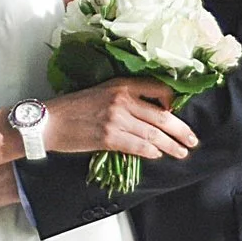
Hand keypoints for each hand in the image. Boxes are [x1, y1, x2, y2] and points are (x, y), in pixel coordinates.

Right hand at [43, 77, 197, 161]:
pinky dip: (151, 152)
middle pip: (162, 115)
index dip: (173, 102)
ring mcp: (116, 119)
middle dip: (180, 130)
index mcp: (122, 85)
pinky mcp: (109, 138)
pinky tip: (157, 155)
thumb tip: (149, 112)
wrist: (49, 121)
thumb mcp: (102, 92)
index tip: (178, 112)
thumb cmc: (73, 107)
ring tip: (181, 152)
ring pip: (153, 133)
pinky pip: (138, 146)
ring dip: (171, 145)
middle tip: (192, 140)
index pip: (159, 89)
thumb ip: (125, 98)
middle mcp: (122, 100)